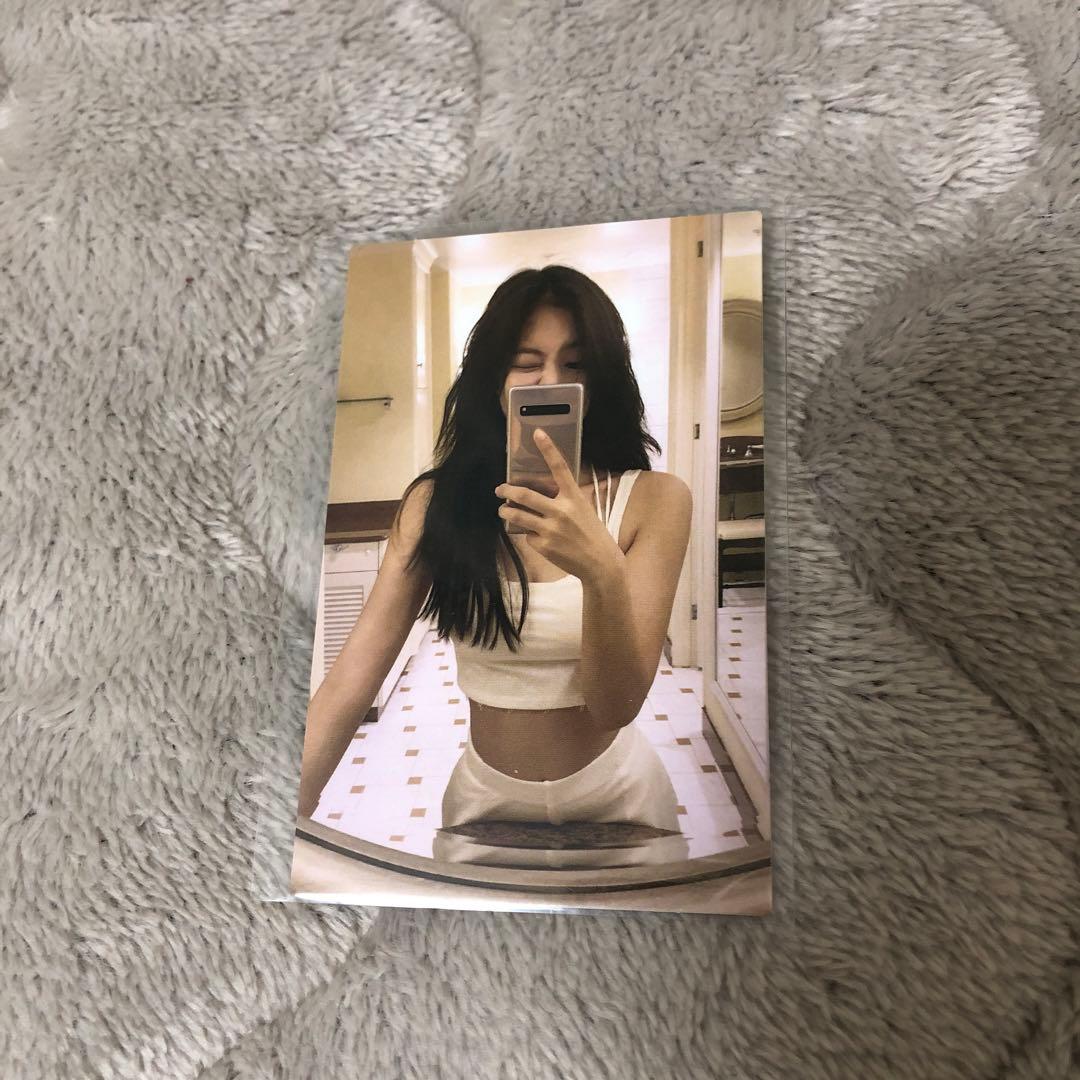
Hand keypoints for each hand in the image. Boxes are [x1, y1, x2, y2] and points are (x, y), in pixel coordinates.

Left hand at [495, 429, 623, 585]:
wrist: (600, 564)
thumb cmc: (592, 534)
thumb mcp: (583, 510)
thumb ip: (564, 500)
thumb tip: (540, 494)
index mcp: (574, 497)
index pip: (560, 467)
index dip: (548, 448)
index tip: (537, 433)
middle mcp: (561, 510)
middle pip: (524, 494)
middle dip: (506, 490)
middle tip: (500, 490)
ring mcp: (550, 529)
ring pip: (517, 515)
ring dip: (505, 512)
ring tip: (503, 511)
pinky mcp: (543, 545)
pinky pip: (527, 535)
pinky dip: (529, 534)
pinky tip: (537, 537)